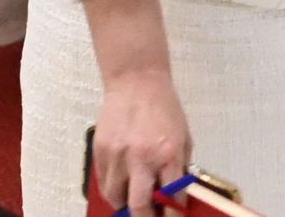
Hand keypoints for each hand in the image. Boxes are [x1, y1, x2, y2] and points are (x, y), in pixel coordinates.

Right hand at [92, 68, 191, 216]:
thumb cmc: (163, 107)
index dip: (172, 215)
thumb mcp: (183, 137)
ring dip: (125, 203)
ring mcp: (118, 154)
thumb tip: (175, 195)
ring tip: (133, 198)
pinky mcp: (101, 150)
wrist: (136, 81)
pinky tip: (121, 184)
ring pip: (116, 197)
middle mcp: (142, 157)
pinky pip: (104, 181)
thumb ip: (179, 167)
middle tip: (149, 216)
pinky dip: (112, 188)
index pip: (171, 198)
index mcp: (168, 153)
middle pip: (139, 206)